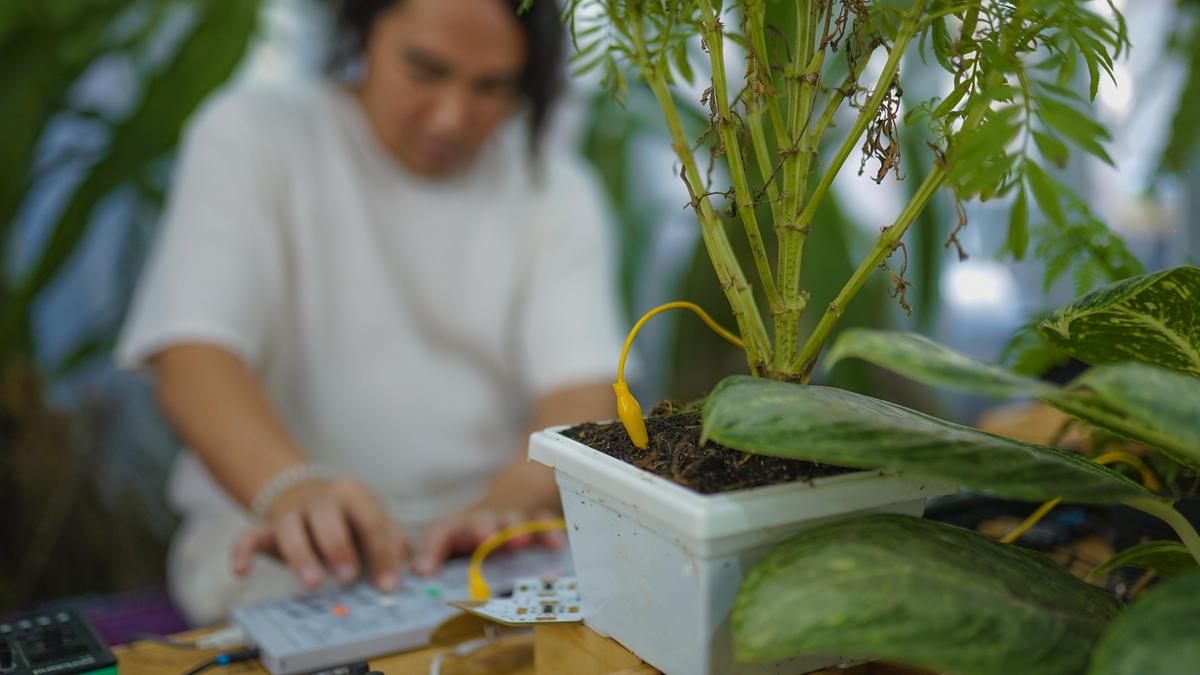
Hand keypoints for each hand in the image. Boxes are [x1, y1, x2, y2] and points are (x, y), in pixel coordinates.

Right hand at [231, 476, 403, 591]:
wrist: (304, 494)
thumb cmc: (348, 520)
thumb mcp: (372, 523)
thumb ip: (390, 541)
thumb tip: (401, 566)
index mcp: (354, 495)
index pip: (371, 520)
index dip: (382, 553)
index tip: (388, 583)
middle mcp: (321, 499)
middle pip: (329, 518)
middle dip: (340, 547)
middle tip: (349, 576)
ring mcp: (291, 513)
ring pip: (291, 529)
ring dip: (302, 556)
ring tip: (314, 583)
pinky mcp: (266, 528)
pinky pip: (248, 536)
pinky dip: (241, 552)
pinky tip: (241, 572)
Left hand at [411, 506, 565, 575]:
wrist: (508, 502)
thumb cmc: (473, 535)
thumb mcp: (450, 545)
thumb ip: (435, 556)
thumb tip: (419, 571)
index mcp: (457, 529)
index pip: (440, 533)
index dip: (433, 549)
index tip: (426, 569)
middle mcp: (482, 521)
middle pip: (481, 521)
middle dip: (484, 529)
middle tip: (488, 539)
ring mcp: (510, 520)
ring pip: (513, 520)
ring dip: (517, 529)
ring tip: (521, 540)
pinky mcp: (535, 522)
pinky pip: (543, 523)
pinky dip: (548, 532)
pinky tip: (555, 545)